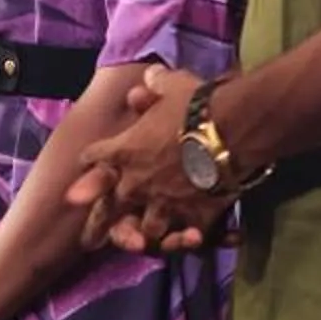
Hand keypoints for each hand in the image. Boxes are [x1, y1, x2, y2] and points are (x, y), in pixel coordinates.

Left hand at [65, 64, 216, 254]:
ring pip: (146, 230)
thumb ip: (156, 84)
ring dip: (144, 234)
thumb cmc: (196, 103)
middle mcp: (136, 182)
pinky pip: (188, 236)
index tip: (89, 165)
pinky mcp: (194, 216)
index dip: (91, 161)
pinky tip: (192, 242)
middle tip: (88, 240)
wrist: (231, 128)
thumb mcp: (172, 85)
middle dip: (98, 224)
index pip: (94, 157)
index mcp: (124, 150)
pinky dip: (190, 240)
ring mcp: (164, 203)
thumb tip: (150, 76)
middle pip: (107, 209)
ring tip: (142, 242)